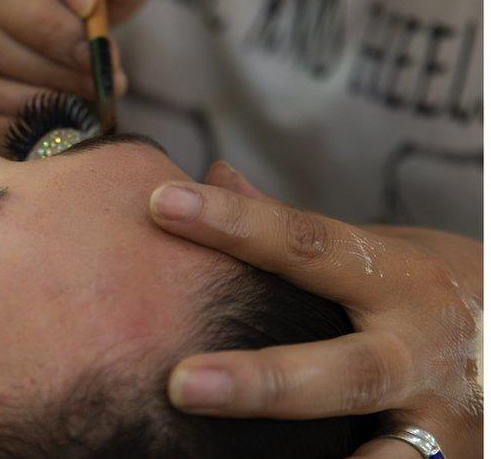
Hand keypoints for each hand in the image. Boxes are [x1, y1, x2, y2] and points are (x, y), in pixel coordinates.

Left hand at [148, 161, 482, 457]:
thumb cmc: (434, 291)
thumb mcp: (383, 252)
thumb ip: (300, 234)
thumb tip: (217, 174)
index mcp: (397, 278)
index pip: (306, 243)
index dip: (236, 223)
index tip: (163, 203)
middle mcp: (420, 351)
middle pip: (342, 371)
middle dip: (261, 382)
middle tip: (180, 384)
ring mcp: (441, 420)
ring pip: (380, 456)